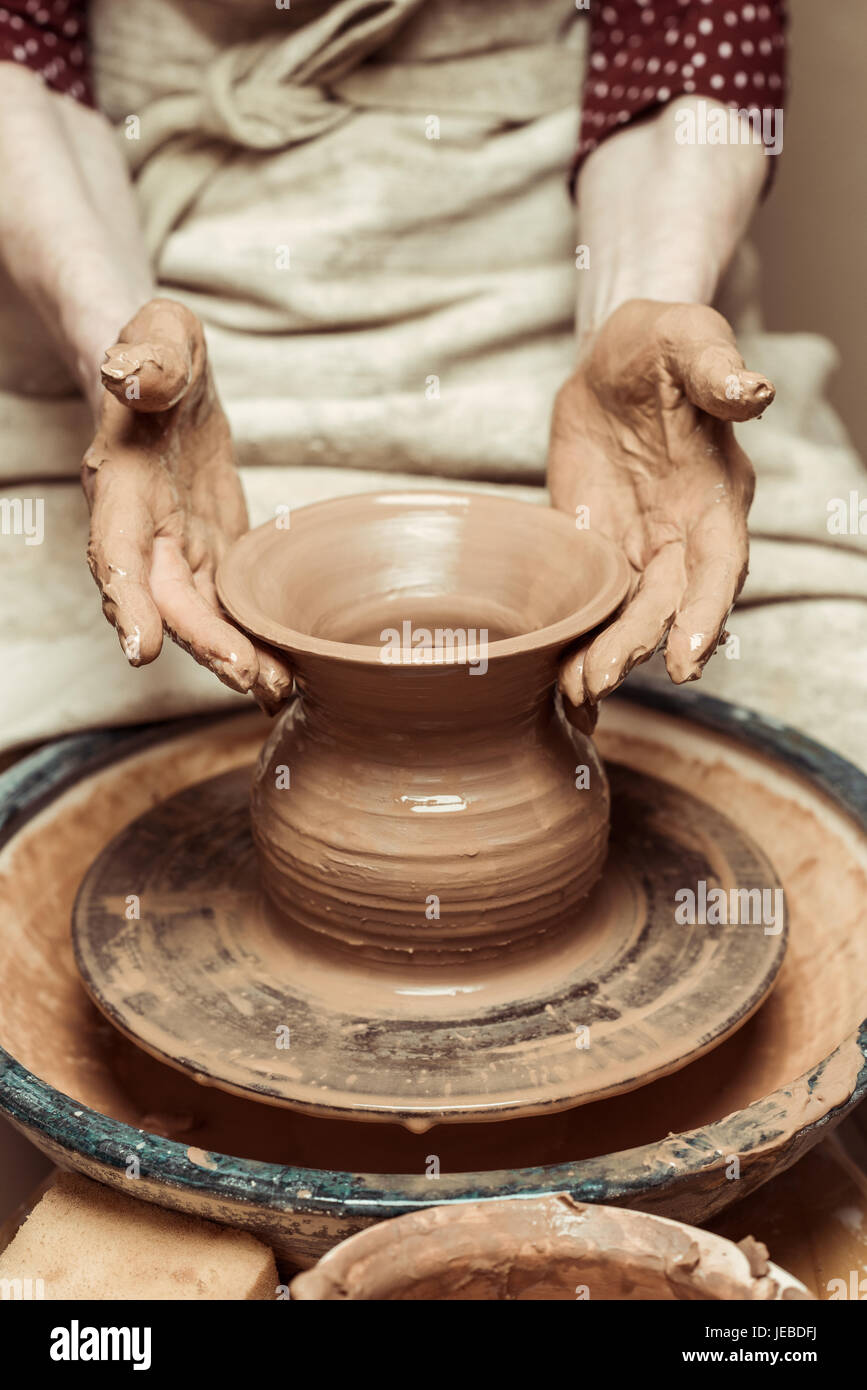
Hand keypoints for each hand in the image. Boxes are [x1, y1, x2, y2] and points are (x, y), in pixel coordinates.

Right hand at [81, 298, 291, 711]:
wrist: (166, 378)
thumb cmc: (158, 352)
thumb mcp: (158, 335)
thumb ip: (150, 356)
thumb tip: (134, 377)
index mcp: (122, 485)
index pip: (117, 549)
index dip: (127, 600)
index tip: (141, 648)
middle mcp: (144, 531)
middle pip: (167, 601)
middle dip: (203, 642)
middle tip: (248, 677)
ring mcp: (179, 549)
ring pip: (202, 617)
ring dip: (234, 657)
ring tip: (278, 691)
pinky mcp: (212, 556)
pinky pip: (230, 608)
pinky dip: (254, 643)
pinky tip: (287, 679)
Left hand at [548, 300, 773, 727]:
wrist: (612, 362)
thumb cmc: (660, 345)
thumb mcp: (685, 340)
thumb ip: (715, 368)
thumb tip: (752, 392)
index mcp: (716, 495)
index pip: (720, 566)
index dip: (706, 613)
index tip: (687, 657)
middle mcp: (683, 535)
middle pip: (668, 607)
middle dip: (639, 648)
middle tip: (600, 681)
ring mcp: (639, 549)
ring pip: (629, 617)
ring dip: (605, 657)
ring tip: (576, 695)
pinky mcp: (594, 551)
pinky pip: (590, 605)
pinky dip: (577, 643)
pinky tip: (555, 683)